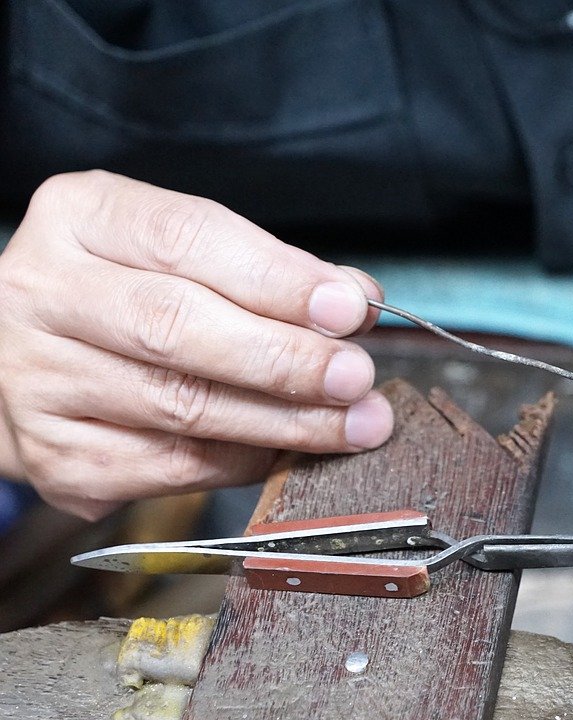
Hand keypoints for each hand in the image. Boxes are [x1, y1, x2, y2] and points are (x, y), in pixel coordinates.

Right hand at [0, 170, 393, 519]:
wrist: (35, 360)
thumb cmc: (132, 295)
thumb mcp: (191, 253)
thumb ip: (272, 272)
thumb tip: (356, 303)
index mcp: (80, 219)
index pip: (185, 239)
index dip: (277, 278)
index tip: (348, 307)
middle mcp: (44, 293)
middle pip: (176, 327)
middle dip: (284, 357)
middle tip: (355, 376)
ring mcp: (40, 380)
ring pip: (181, 406)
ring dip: (285, 421)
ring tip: (353, 423)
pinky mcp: (58, 456)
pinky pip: (174, 466)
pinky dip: (247, 461)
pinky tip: (292, 451)